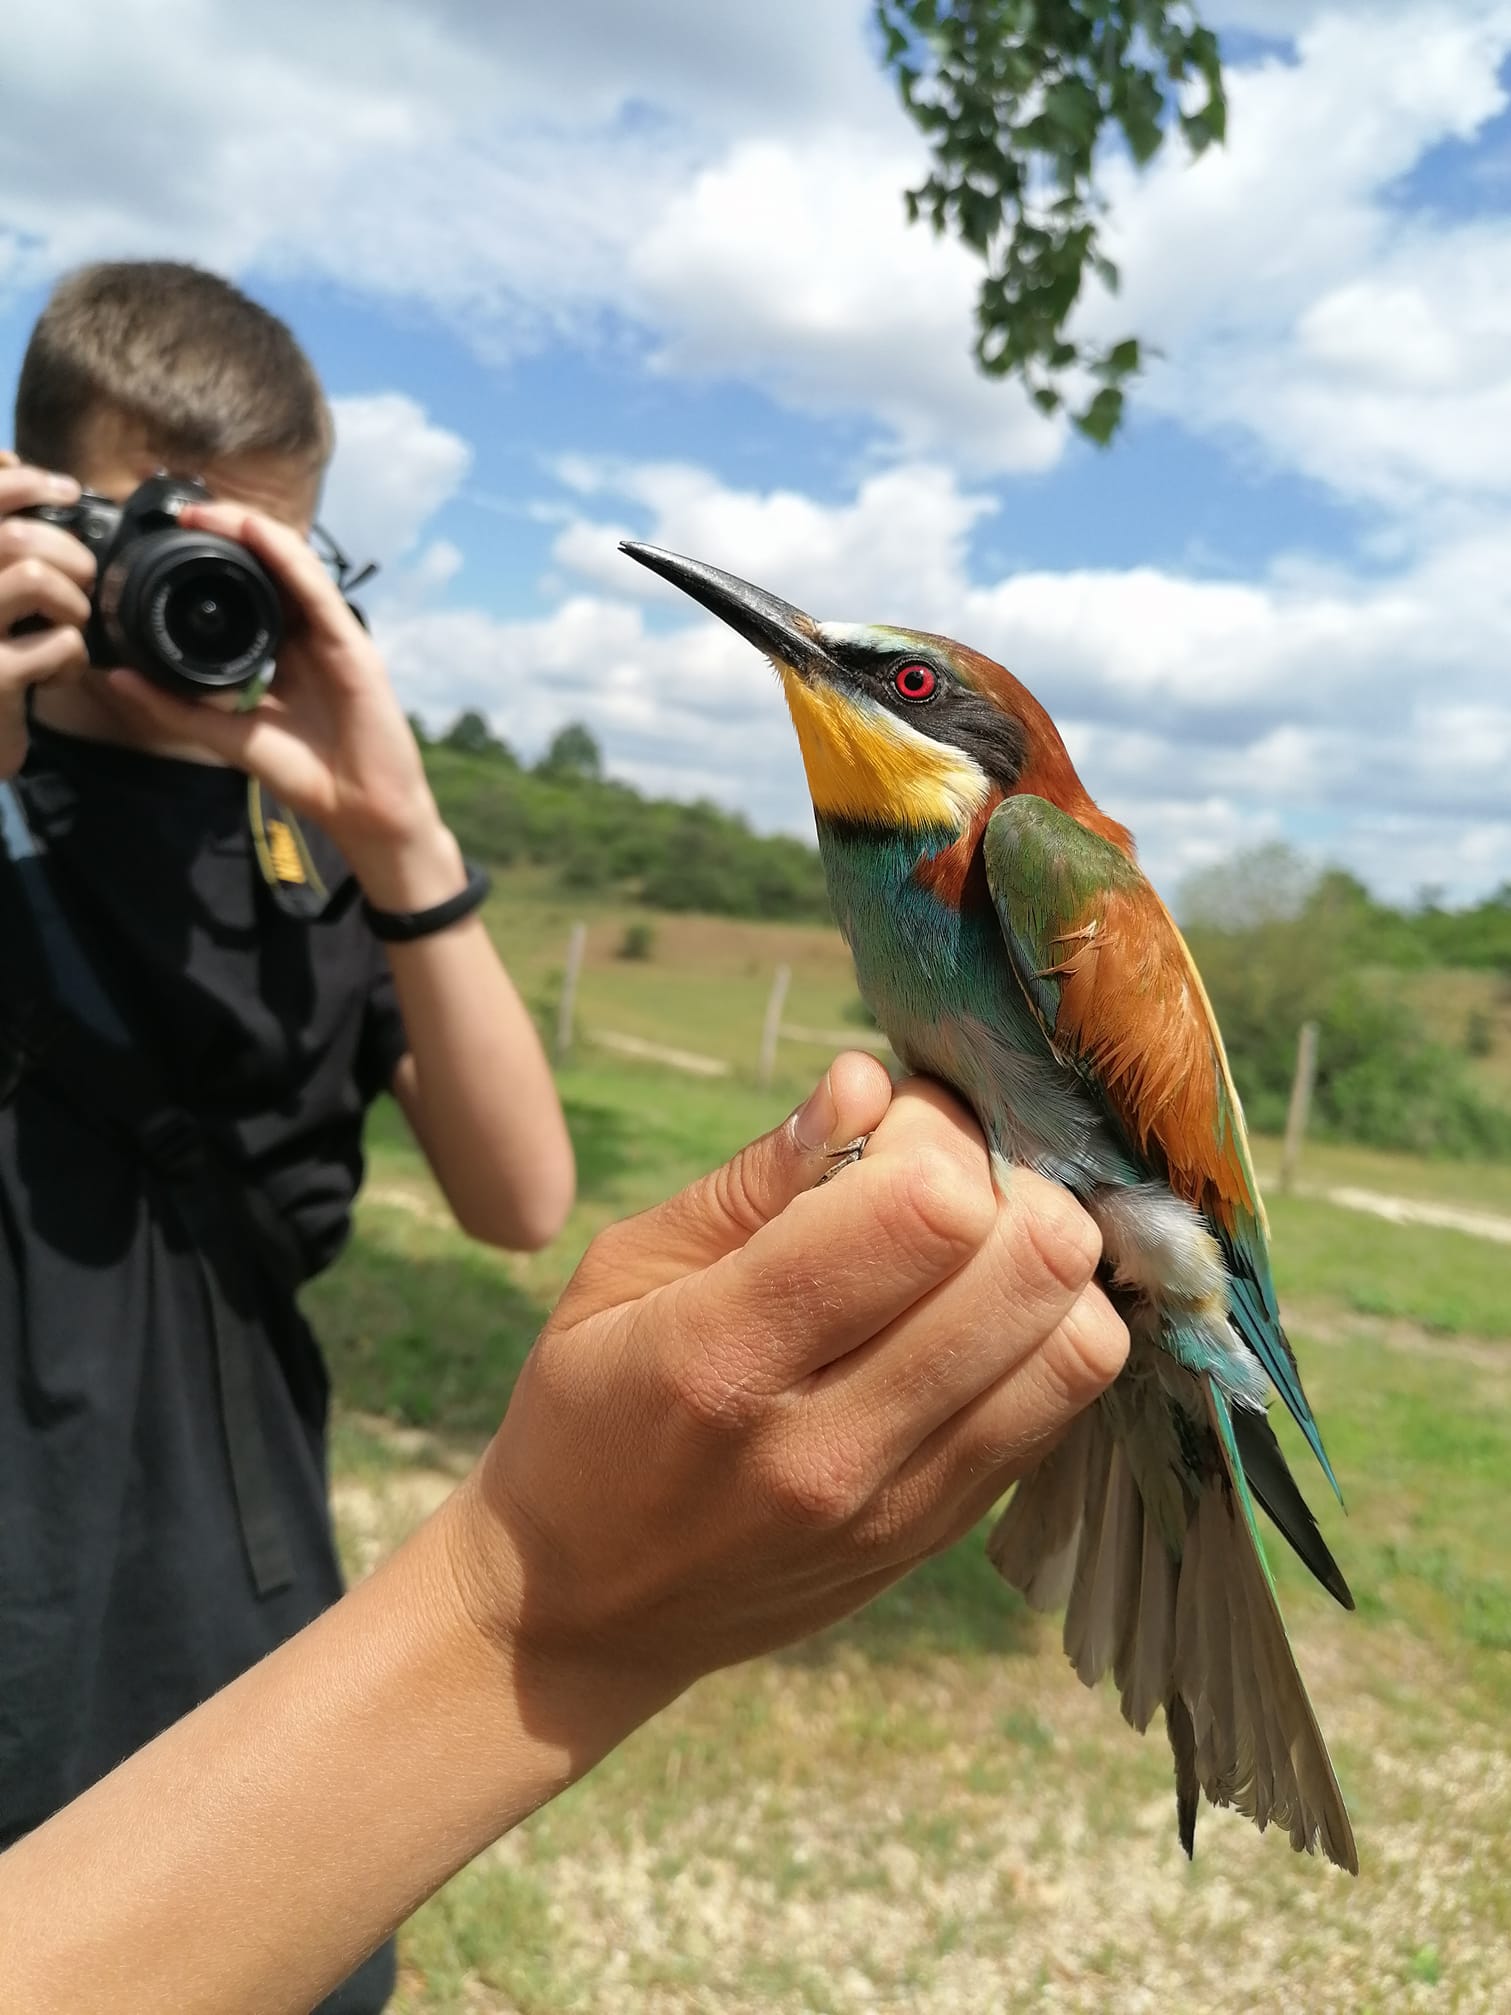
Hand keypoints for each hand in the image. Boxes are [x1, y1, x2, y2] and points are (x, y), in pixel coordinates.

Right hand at [0, 453, 94, 777]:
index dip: (23, 482)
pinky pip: (60, 643)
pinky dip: (74, 657)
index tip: (66, 490)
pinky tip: (56, 673)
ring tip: (67, 626)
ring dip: (73, 602)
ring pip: (35, 577)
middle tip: (82, 582)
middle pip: (13, 536)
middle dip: (69, 554)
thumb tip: (8, 461)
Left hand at [102, 500, 458, 908]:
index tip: (172, 540)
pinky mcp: (352, 645)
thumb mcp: (230, 736)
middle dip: (229, 532)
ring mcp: (334, 637)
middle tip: (183, 513)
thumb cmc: (310, 776)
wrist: (363, 810)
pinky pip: (317, 590)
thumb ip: (177, 708)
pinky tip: (257, 532)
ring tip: (208, 512)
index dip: (216, 559)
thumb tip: (119, 679)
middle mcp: (311, 636)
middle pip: (271, 567)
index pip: (251, 590)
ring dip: (251, 531)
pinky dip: (287, 557)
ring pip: (293, 566)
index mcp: (286, 652)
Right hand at [452, 1055, 1128, 1737]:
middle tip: (941, 1177)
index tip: (891, 1122)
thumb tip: (869, 1079)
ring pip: (1078, 1341)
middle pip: (1033, 1261)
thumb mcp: (626, 1271)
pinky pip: (1067, 1406)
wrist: (583, 1611)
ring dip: (1044, 1260)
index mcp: (726, 1355)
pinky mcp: (943, 1538)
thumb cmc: (589, 1412)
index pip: (925, 1208)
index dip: (934, 1130)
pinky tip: (977, 1314)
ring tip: (970, 1248)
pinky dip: (1048, 1333)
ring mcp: (900, 1506)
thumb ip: (758, 1177)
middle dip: (1006, 1178)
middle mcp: (829, 1444)